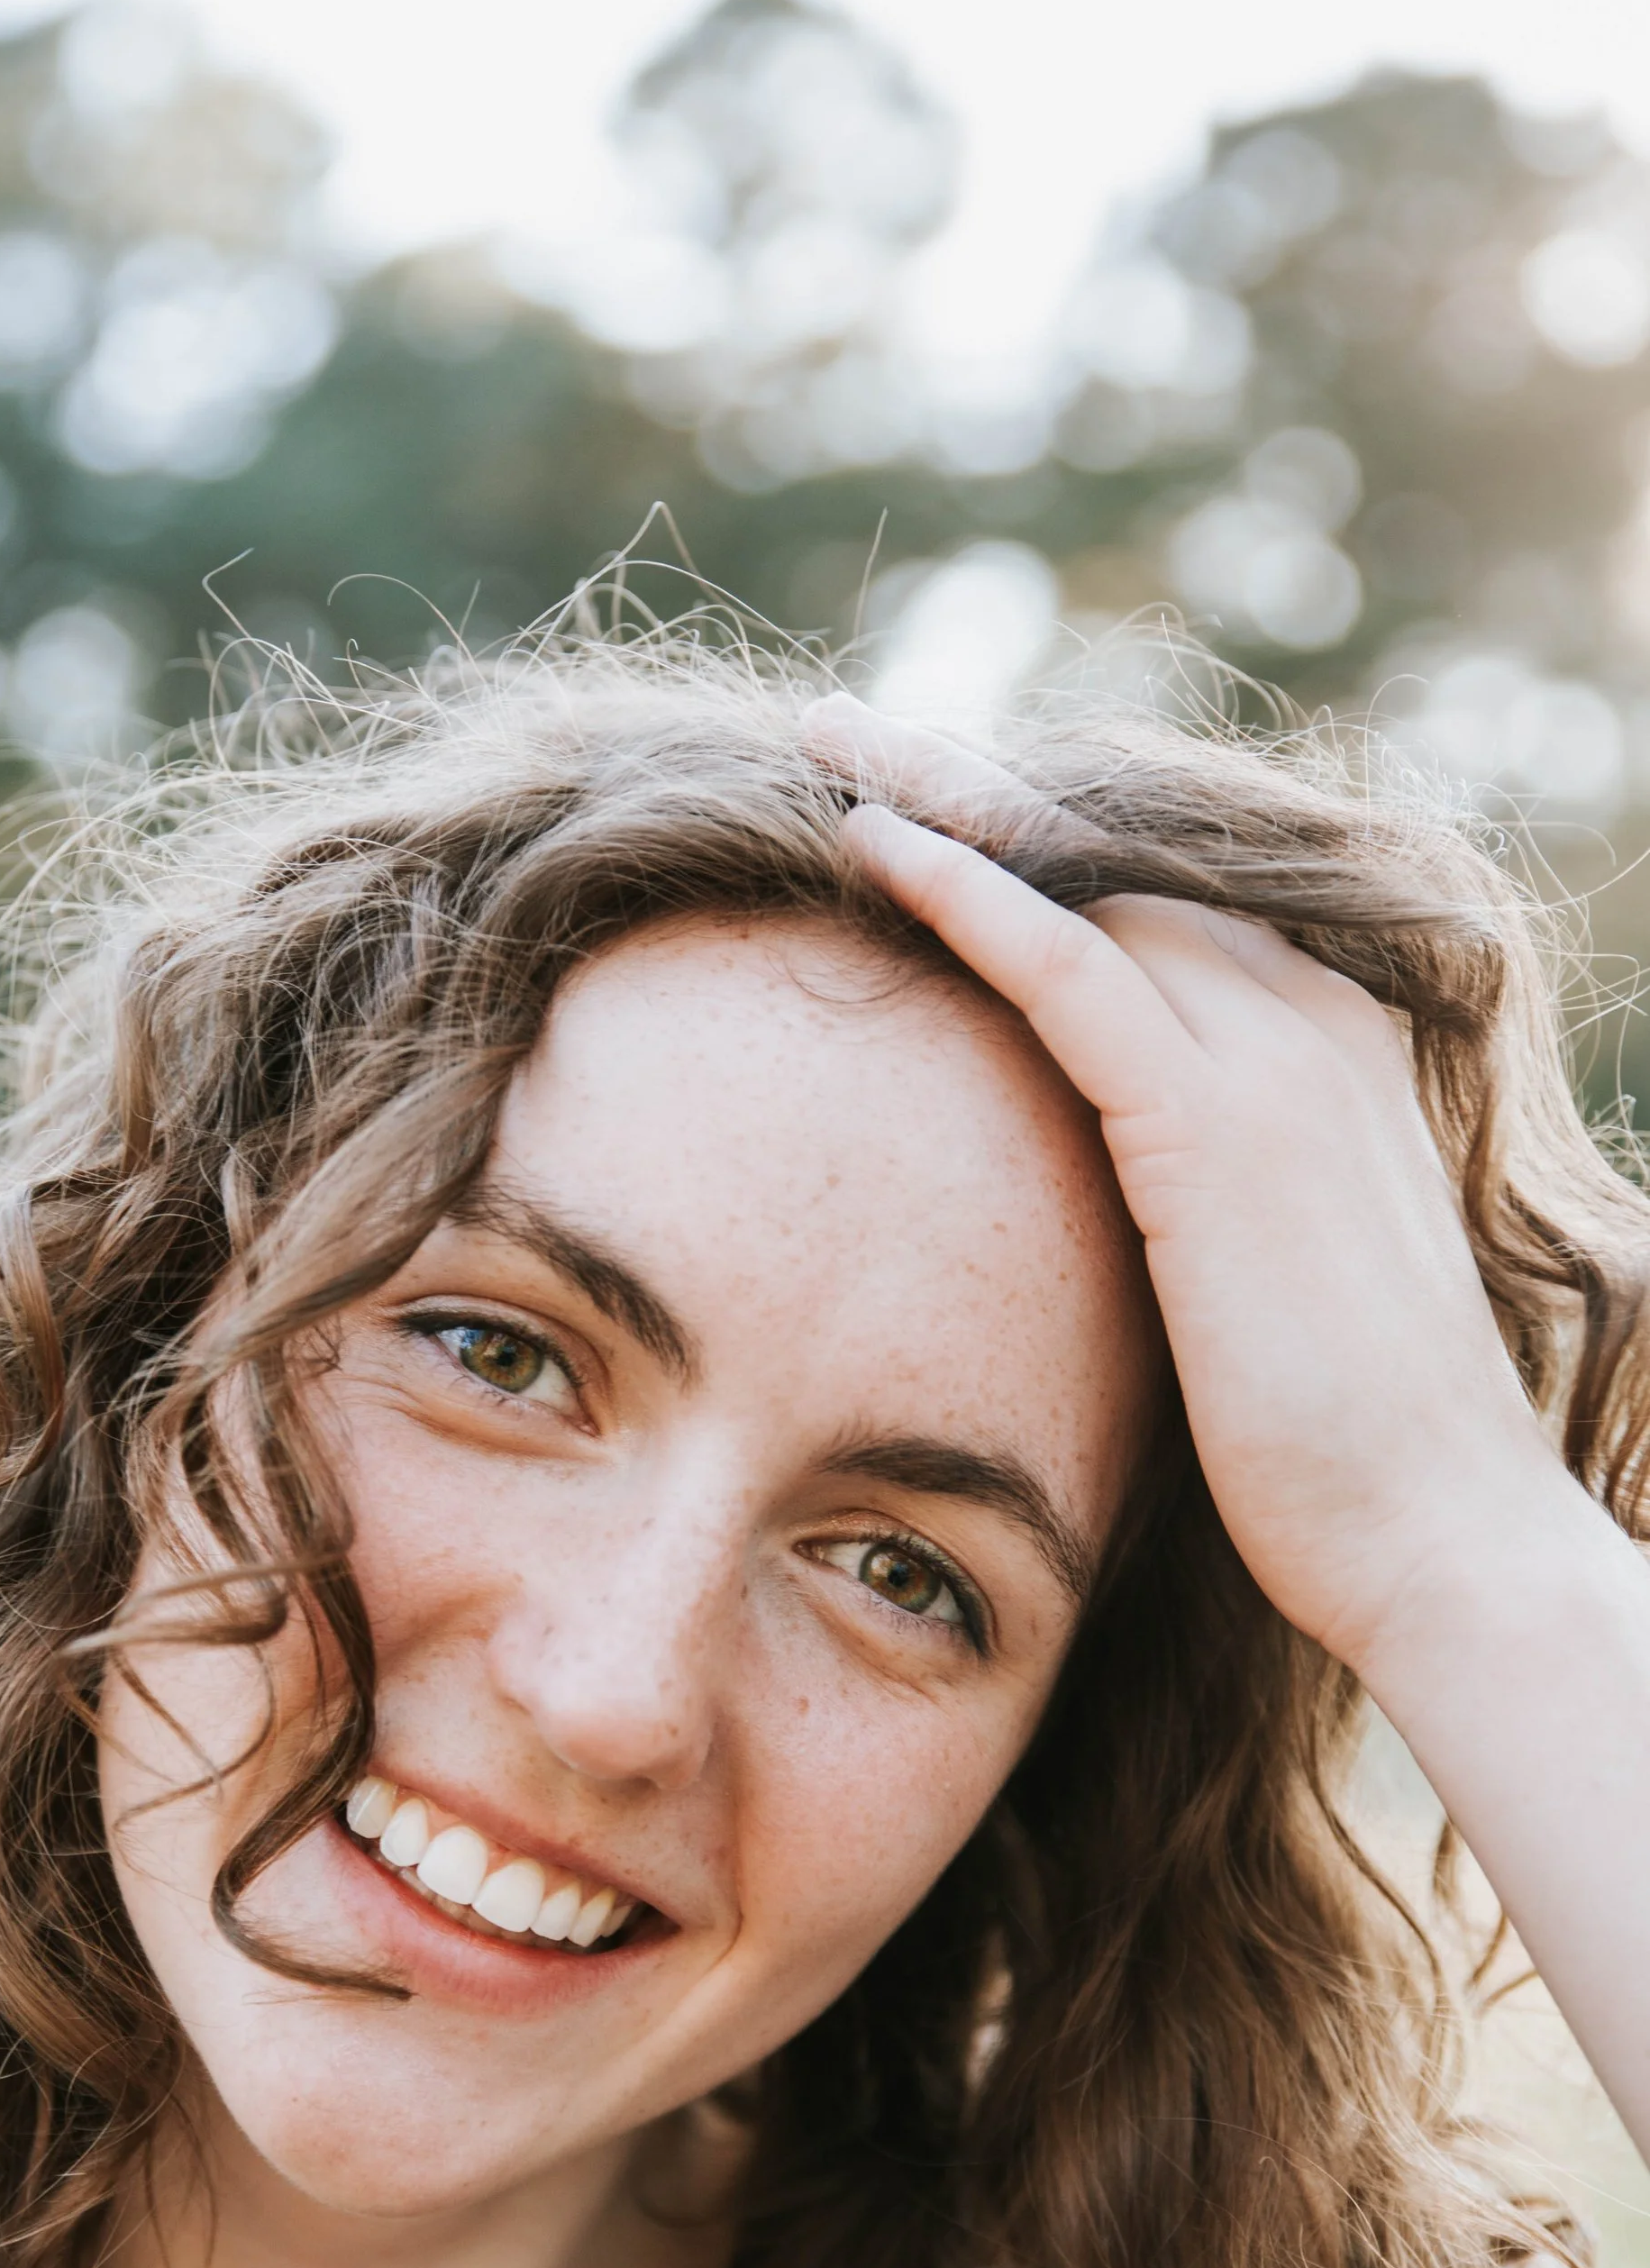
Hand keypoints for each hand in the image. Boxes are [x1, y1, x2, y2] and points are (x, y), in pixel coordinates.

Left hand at [810, 699, 1555, 1672]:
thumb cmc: (1345, 1453)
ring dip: (945, 802)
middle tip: (843, 729)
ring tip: (826, 742)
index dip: (1034, 837)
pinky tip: (872, 842)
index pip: (1160, 895)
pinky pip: (1063, 969)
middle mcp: (1313, 1017)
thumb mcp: (1263, 1282)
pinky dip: (962, 893)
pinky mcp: (1215, 1130)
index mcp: (1331, 1043)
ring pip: (1082, 877)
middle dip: (975, 786)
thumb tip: (1097, 1205)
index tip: (921, 794)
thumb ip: (1194, 1201)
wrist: (1441, 1539)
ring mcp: (1274, 1063)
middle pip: (1113, 855)